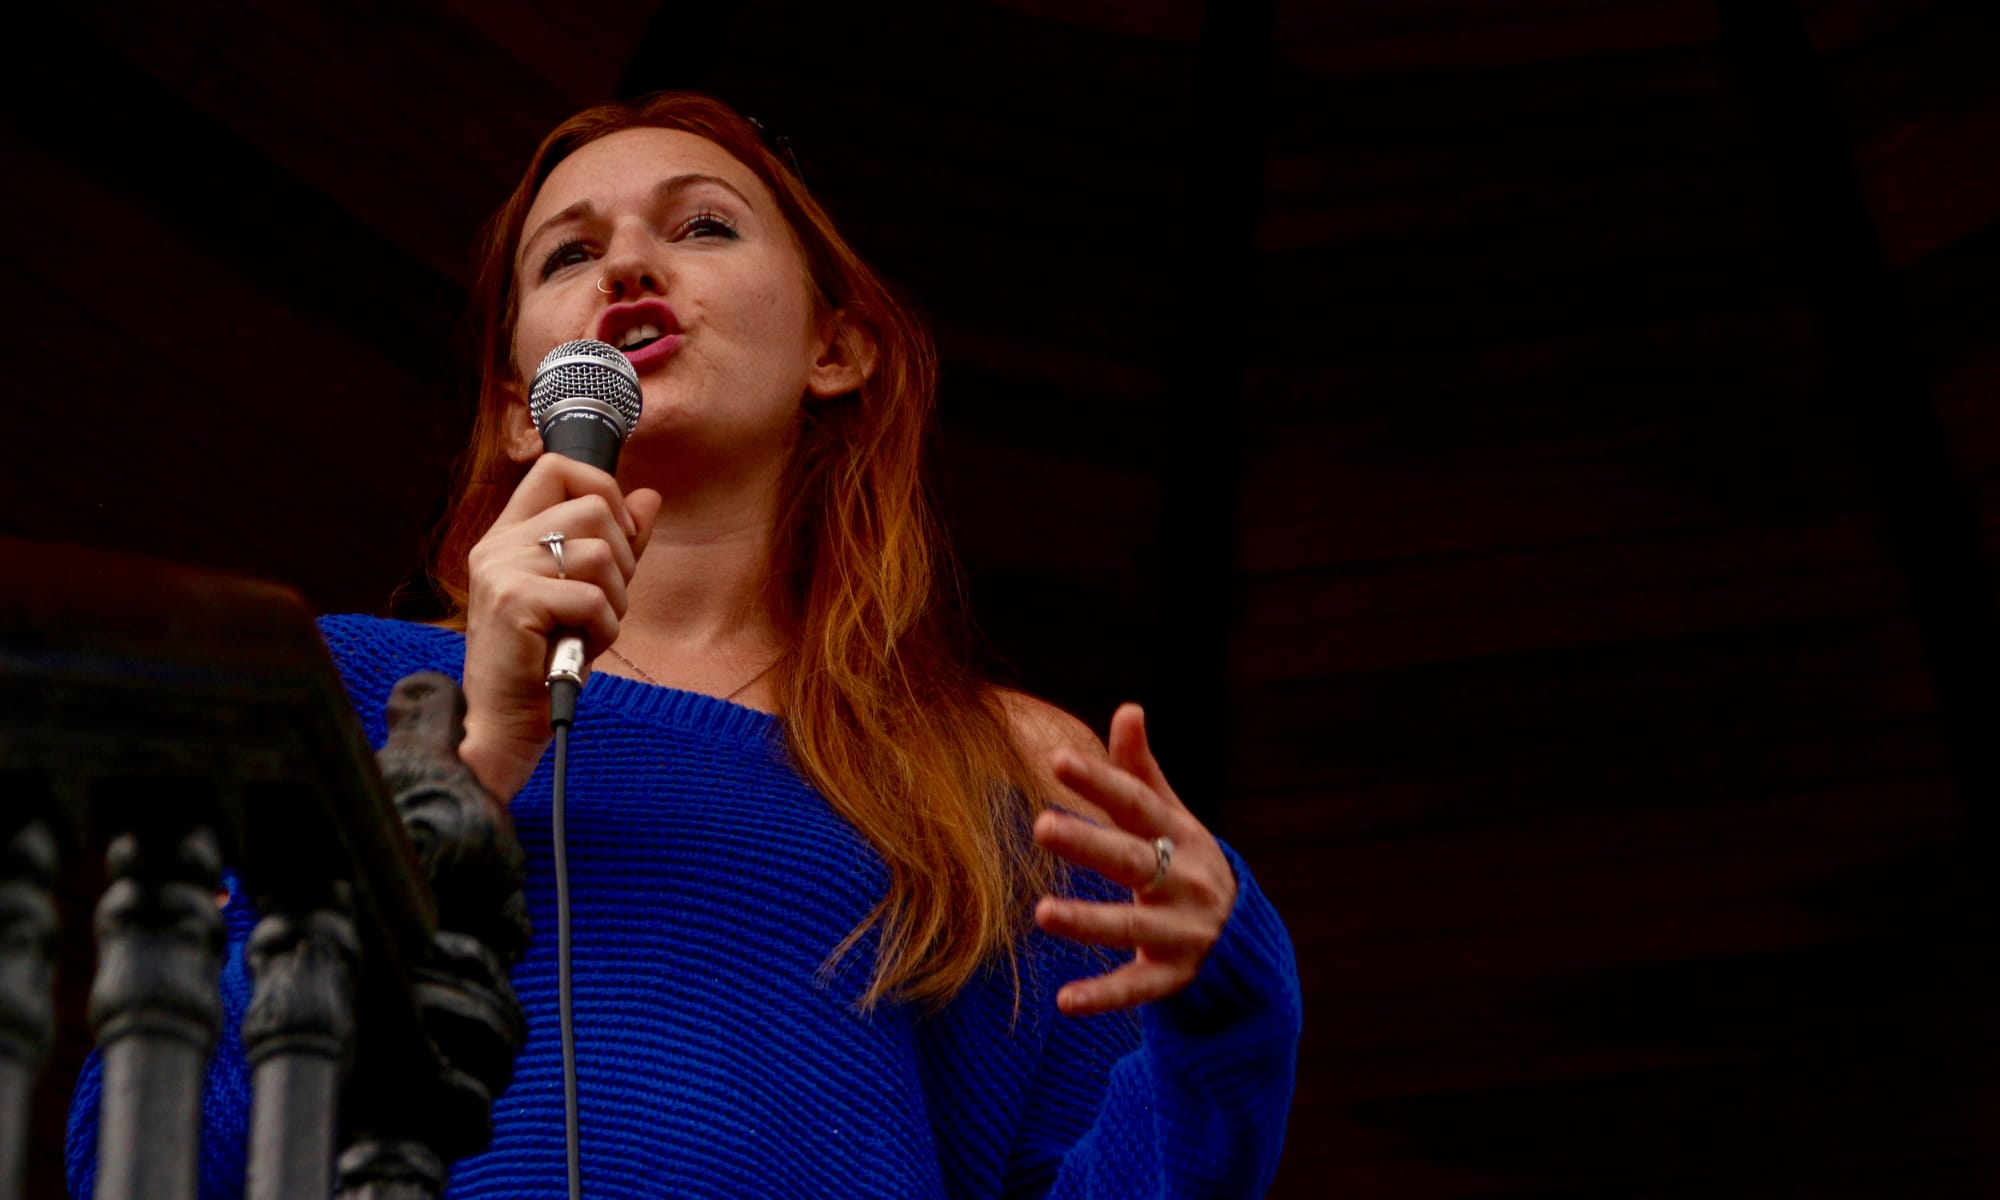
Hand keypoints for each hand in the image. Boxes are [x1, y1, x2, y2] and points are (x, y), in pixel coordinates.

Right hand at [459, 454, 659, 797]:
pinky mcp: (514, 600)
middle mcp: (499, 543)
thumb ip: (615, 543)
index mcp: (510, 533)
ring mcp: (503, 568)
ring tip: (588, 629)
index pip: (557, 467)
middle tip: (604, 601)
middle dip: (623, 556)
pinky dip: (603, 628)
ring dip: (614, 601)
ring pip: (601, 553)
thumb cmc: (544, 659)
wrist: (504, 721)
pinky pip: (593, 597)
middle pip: (593, 506)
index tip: (618, 536)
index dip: (602, 489)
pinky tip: (580, 647)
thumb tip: (649, 497)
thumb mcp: (585, 591)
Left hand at [1032, 704, 1237, 1015]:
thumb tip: (1127, 708)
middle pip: (1134, 860)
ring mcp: (1182, 932)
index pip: (1137, 804)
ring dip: (1089, 921)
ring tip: (1041, 912)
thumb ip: (1141, 771)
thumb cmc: (1188, 863)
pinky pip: (1137, 988)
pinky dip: (1103, 996)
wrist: (1246, 940)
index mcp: (1180, 836)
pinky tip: (1065, 1001)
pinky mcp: (1174, 976)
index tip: (1058, 760)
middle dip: (1090, 843)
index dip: (1101, 782)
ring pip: (1132, 927)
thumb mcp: (1173, 818)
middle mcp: (1185, 882)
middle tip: (1041, 826)